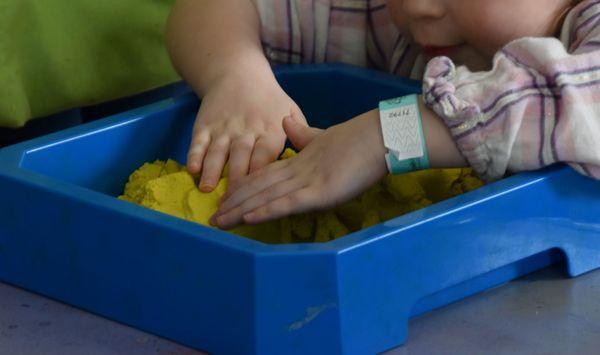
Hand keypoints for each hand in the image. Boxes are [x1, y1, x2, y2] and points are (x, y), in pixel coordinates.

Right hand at [187, 71, 305, 191]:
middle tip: (232, 201)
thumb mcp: (291, 111)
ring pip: (217, 151)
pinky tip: (192, 169)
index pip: (266, 155)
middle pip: (240, 156)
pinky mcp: (205, 125)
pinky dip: (194, 155)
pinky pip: (198, 142)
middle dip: (235, 179)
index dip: (262, 173)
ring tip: (206, 188)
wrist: (239, 73)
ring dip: (212, 170)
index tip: (260, 194)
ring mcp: (224, 128)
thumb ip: (301, 134)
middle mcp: (246, 131)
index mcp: (270, 130)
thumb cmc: (270, 100)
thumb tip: (313, 159)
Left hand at [211, 110, 388, 228]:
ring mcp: (307, 181)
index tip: (226, 197)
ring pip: (266, 197)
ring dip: (241, 211)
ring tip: (220, 222)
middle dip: (234, 204)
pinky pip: (288, 203)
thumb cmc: (358, 138)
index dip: (243, 188)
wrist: (378, 135)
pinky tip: (248, 218)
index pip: (264, 175)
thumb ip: (304, 134)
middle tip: (213, 218)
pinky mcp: (320, 191)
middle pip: (258, 188)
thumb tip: (287, 122)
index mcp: (299, 160)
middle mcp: (297, 171)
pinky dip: (267, 210)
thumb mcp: (324, 137)